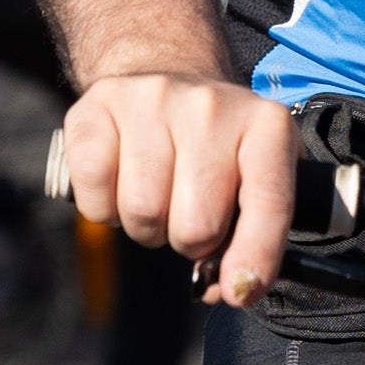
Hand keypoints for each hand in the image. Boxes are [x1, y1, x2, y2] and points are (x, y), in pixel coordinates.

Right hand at [55, 71, 296, 305]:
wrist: (162, 75)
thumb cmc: (215, 147)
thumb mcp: (254, 177)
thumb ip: (255, 237)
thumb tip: (235, 289)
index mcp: (265, 124)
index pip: (270, 200)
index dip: (256, 255)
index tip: (241, 289)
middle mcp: (210, 105)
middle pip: (197, 224)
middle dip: (191, 240)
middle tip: (188, 213)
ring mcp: (150, 102)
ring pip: (144, 214)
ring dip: (149, 226)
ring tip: (157, 195)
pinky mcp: (95, 111)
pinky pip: (95, 199)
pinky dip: (105, 211)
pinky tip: (121, 183)